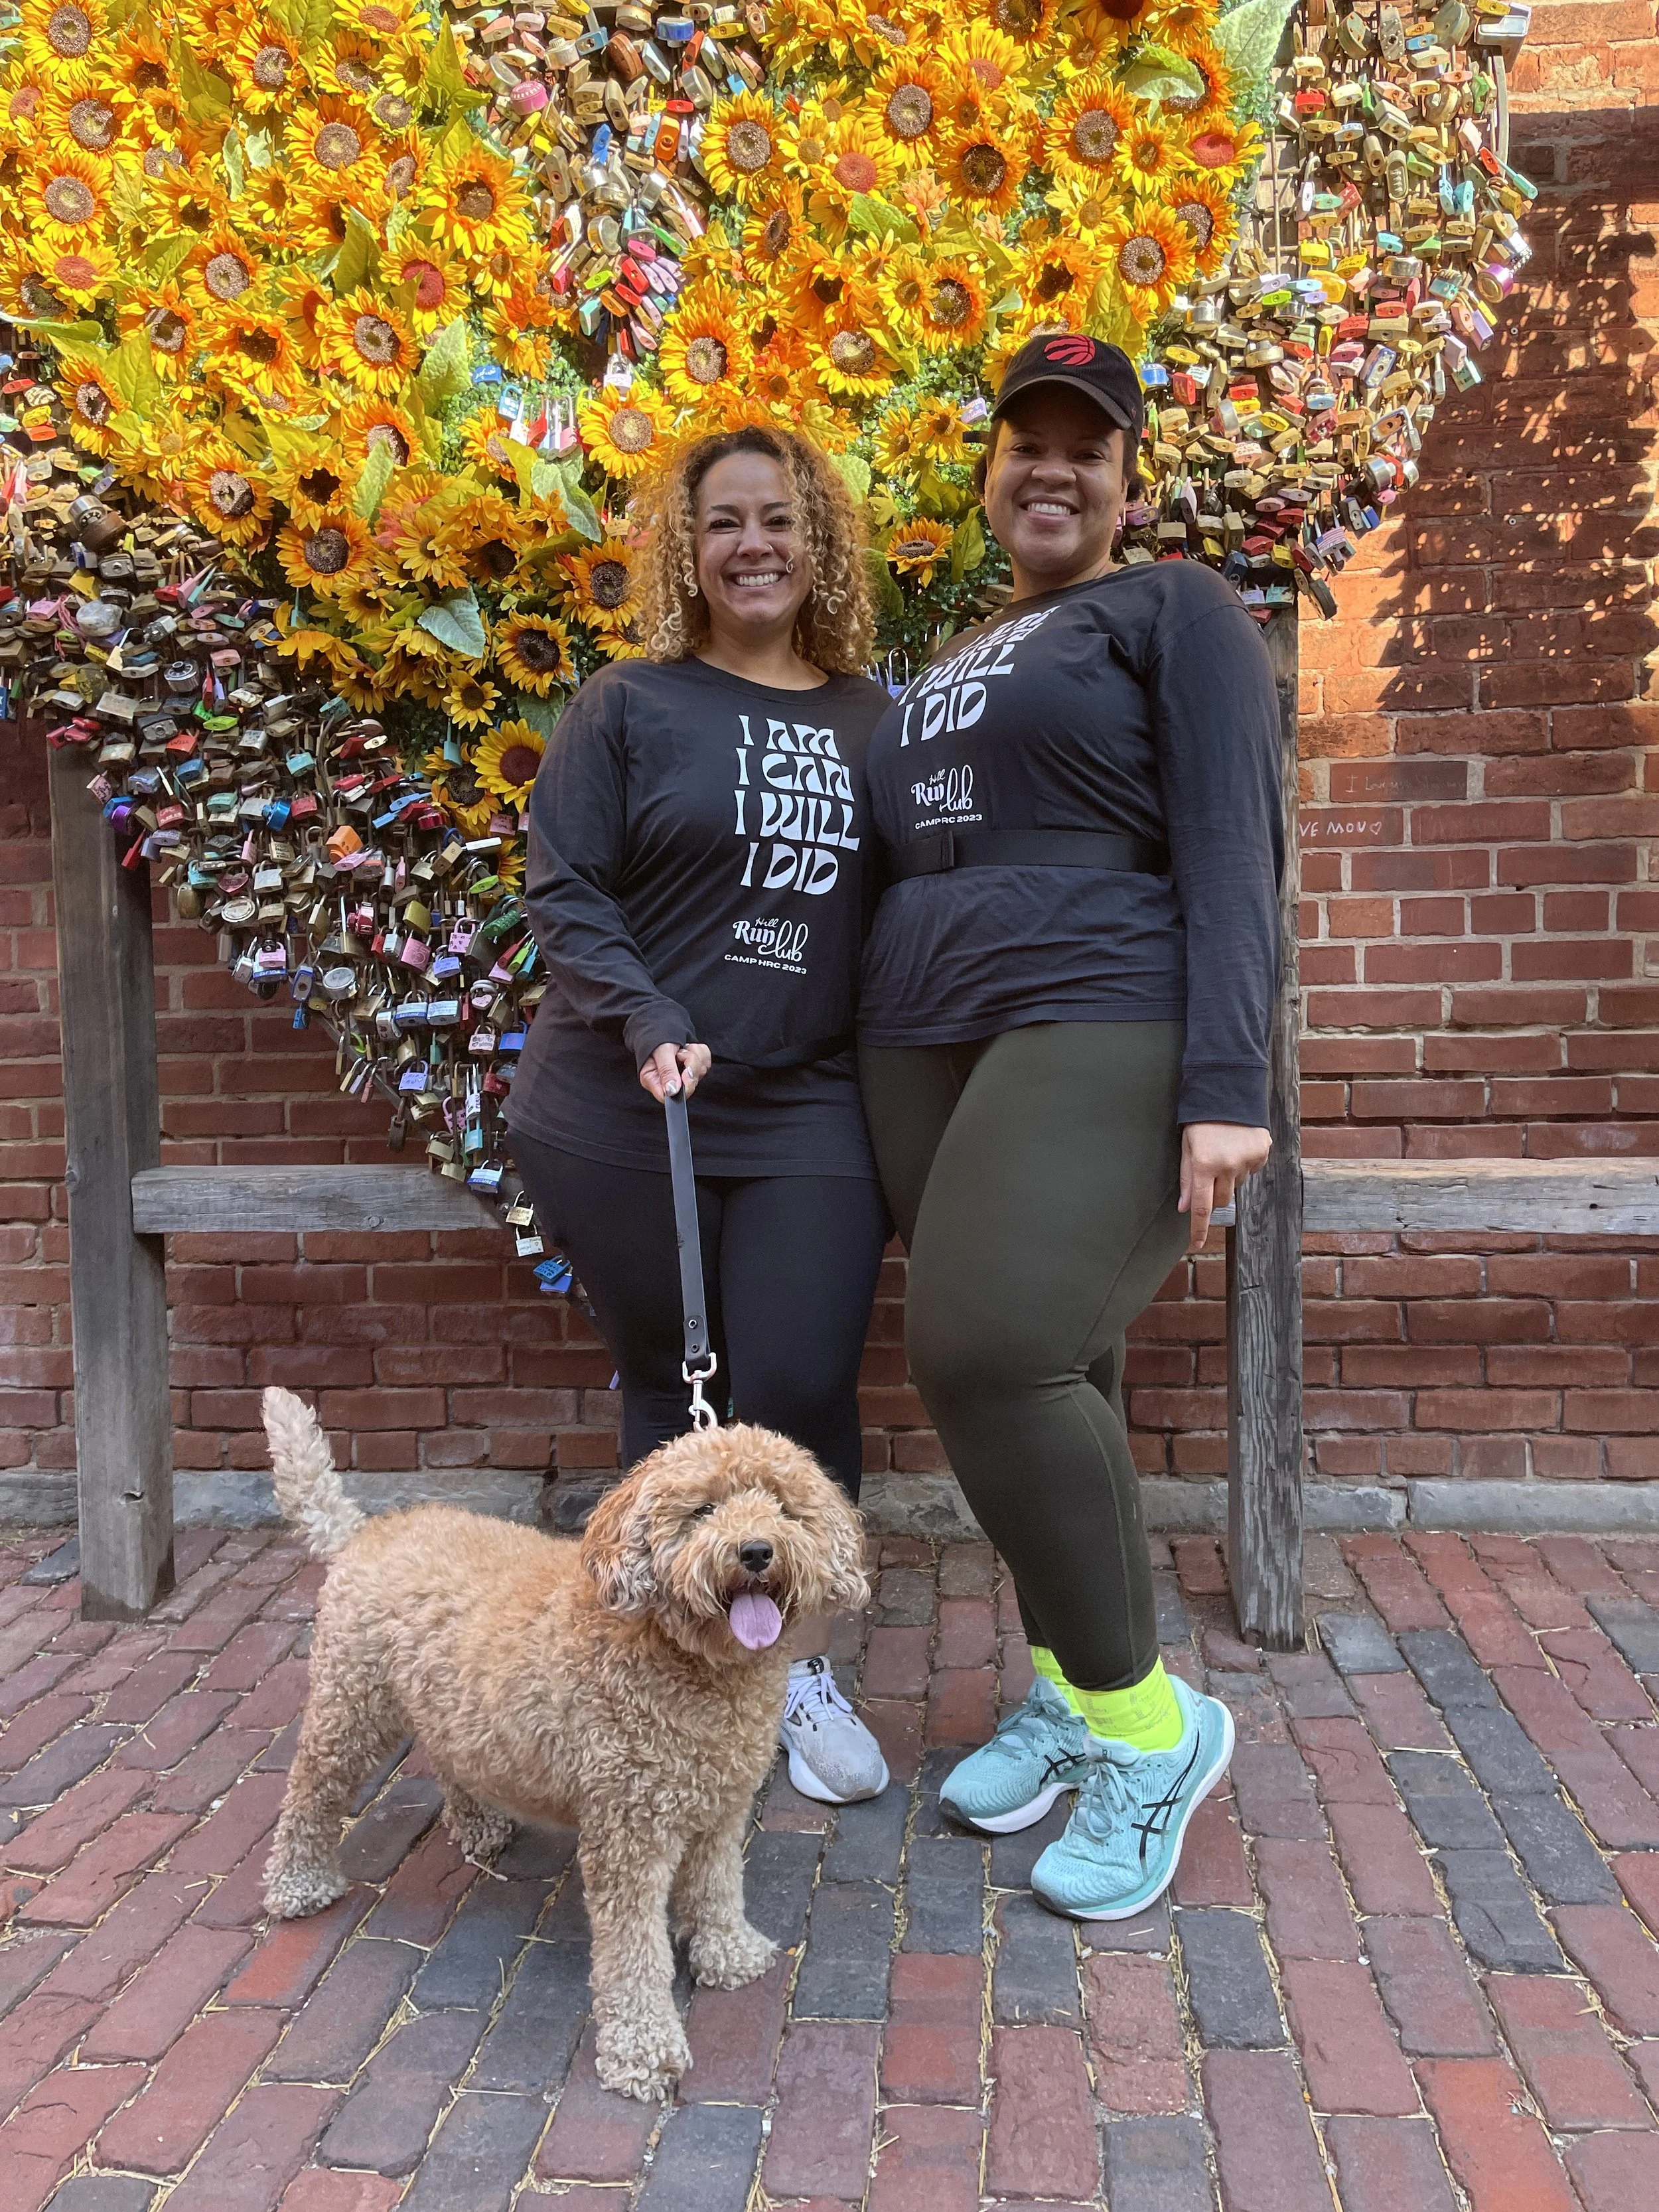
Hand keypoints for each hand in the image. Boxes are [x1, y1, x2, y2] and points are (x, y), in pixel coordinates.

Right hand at [640, 1041, 711, 1102]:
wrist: (661, 1022)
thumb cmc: (655, 1035)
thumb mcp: (660, 1051)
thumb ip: (666, 1071)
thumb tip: (671, 1092)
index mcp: (653, 1080)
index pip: (669, 1098)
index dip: (682, 1088)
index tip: (685, 1073)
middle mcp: (668, 1080)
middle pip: (689, 1085)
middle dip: (690, 1065)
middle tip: (681, 1053)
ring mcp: (682, 1074)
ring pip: (700, 1072)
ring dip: (695, 1056)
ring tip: (683, 1047)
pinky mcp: (693, 1067)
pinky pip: (706, 1063)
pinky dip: (701, 1052)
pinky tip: (689, 1047)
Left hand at [1179, 1121, 1271, 1252]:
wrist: (1229, 1092)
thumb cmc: (1201, 1120)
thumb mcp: (1187, 1147)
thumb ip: (1187, 1179)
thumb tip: (1185, 1208)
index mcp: (1204, 1164)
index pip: (1201, 1207)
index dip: (1198, 1229)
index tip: (1195, 1244)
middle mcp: (1228, 1166)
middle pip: (1221, 1200)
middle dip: (1212, 1194)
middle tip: (1208, 1172)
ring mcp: (1247, 1160)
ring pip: (1236, 1185)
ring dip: (1228, 1176)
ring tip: (1223, 1150)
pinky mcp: (1262, 1152)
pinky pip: (1251, 1170)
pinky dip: (1243, 1164)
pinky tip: (1237, 1145)